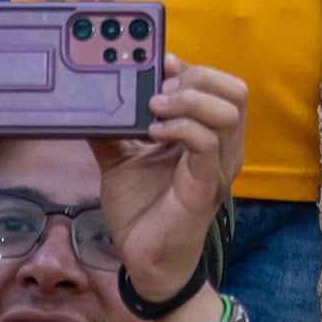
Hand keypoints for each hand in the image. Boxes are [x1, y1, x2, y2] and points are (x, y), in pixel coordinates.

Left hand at [93, 58, 247, 302]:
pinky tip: (153, 131)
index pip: (220, 85)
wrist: (143, 261)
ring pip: (228, 112)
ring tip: (155, 106)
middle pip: (234, 91)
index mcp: (207, 135)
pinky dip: (181, 128)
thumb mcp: (120, 160)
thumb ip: (111, 131)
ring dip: (189, 100)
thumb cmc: (141, 210)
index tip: (160, 60)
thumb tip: (86, 101)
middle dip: (196, 77)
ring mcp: (218, 168)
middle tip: (160, 85)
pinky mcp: (205, 188)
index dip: (192, 67)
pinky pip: (208, 145)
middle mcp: (222, 148)